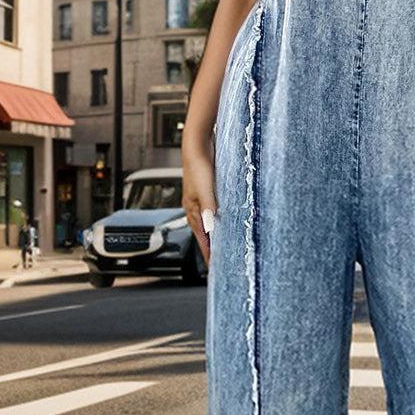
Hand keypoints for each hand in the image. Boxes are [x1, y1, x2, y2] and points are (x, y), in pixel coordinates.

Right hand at [182, 147, 215, 265]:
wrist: (197, 147)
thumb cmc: (200, 167)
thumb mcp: (206, 190)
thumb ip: (209, 208)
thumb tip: (211, 228)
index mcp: (192, 210)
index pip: (202, 238)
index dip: (208, 253)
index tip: (213, 267)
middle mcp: (194, 207)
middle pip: (203, 233)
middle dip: (210, 248)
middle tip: (218, 261)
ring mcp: (200, 200)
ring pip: (206, 224)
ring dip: (213, 235)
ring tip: (221, 246)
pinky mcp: (207, 192)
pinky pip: (211, 213)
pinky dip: (215, 222)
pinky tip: (222, 222)